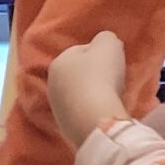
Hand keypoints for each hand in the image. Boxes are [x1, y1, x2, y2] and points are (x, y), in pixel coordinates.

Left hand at [48, 31, 128, 152]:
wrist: (94, 118)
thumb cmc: (101, 75)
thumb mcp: (109, 43)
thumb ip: (105, 38)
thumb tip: (103, 44)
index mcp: (58, 62)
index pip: (82, 50)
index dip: (100, 53)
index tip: (113, 61)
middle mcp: (51, 85)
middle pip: (79, 73)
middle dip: (95, 73)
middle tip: (112, 77)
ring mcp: (55, 108)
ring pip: (79, 93)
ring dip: (93, 92)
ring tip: (109, 94)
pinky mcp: (63, 126)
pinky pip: (81, 111)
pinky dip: (90, 108)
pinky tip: (101, 109)